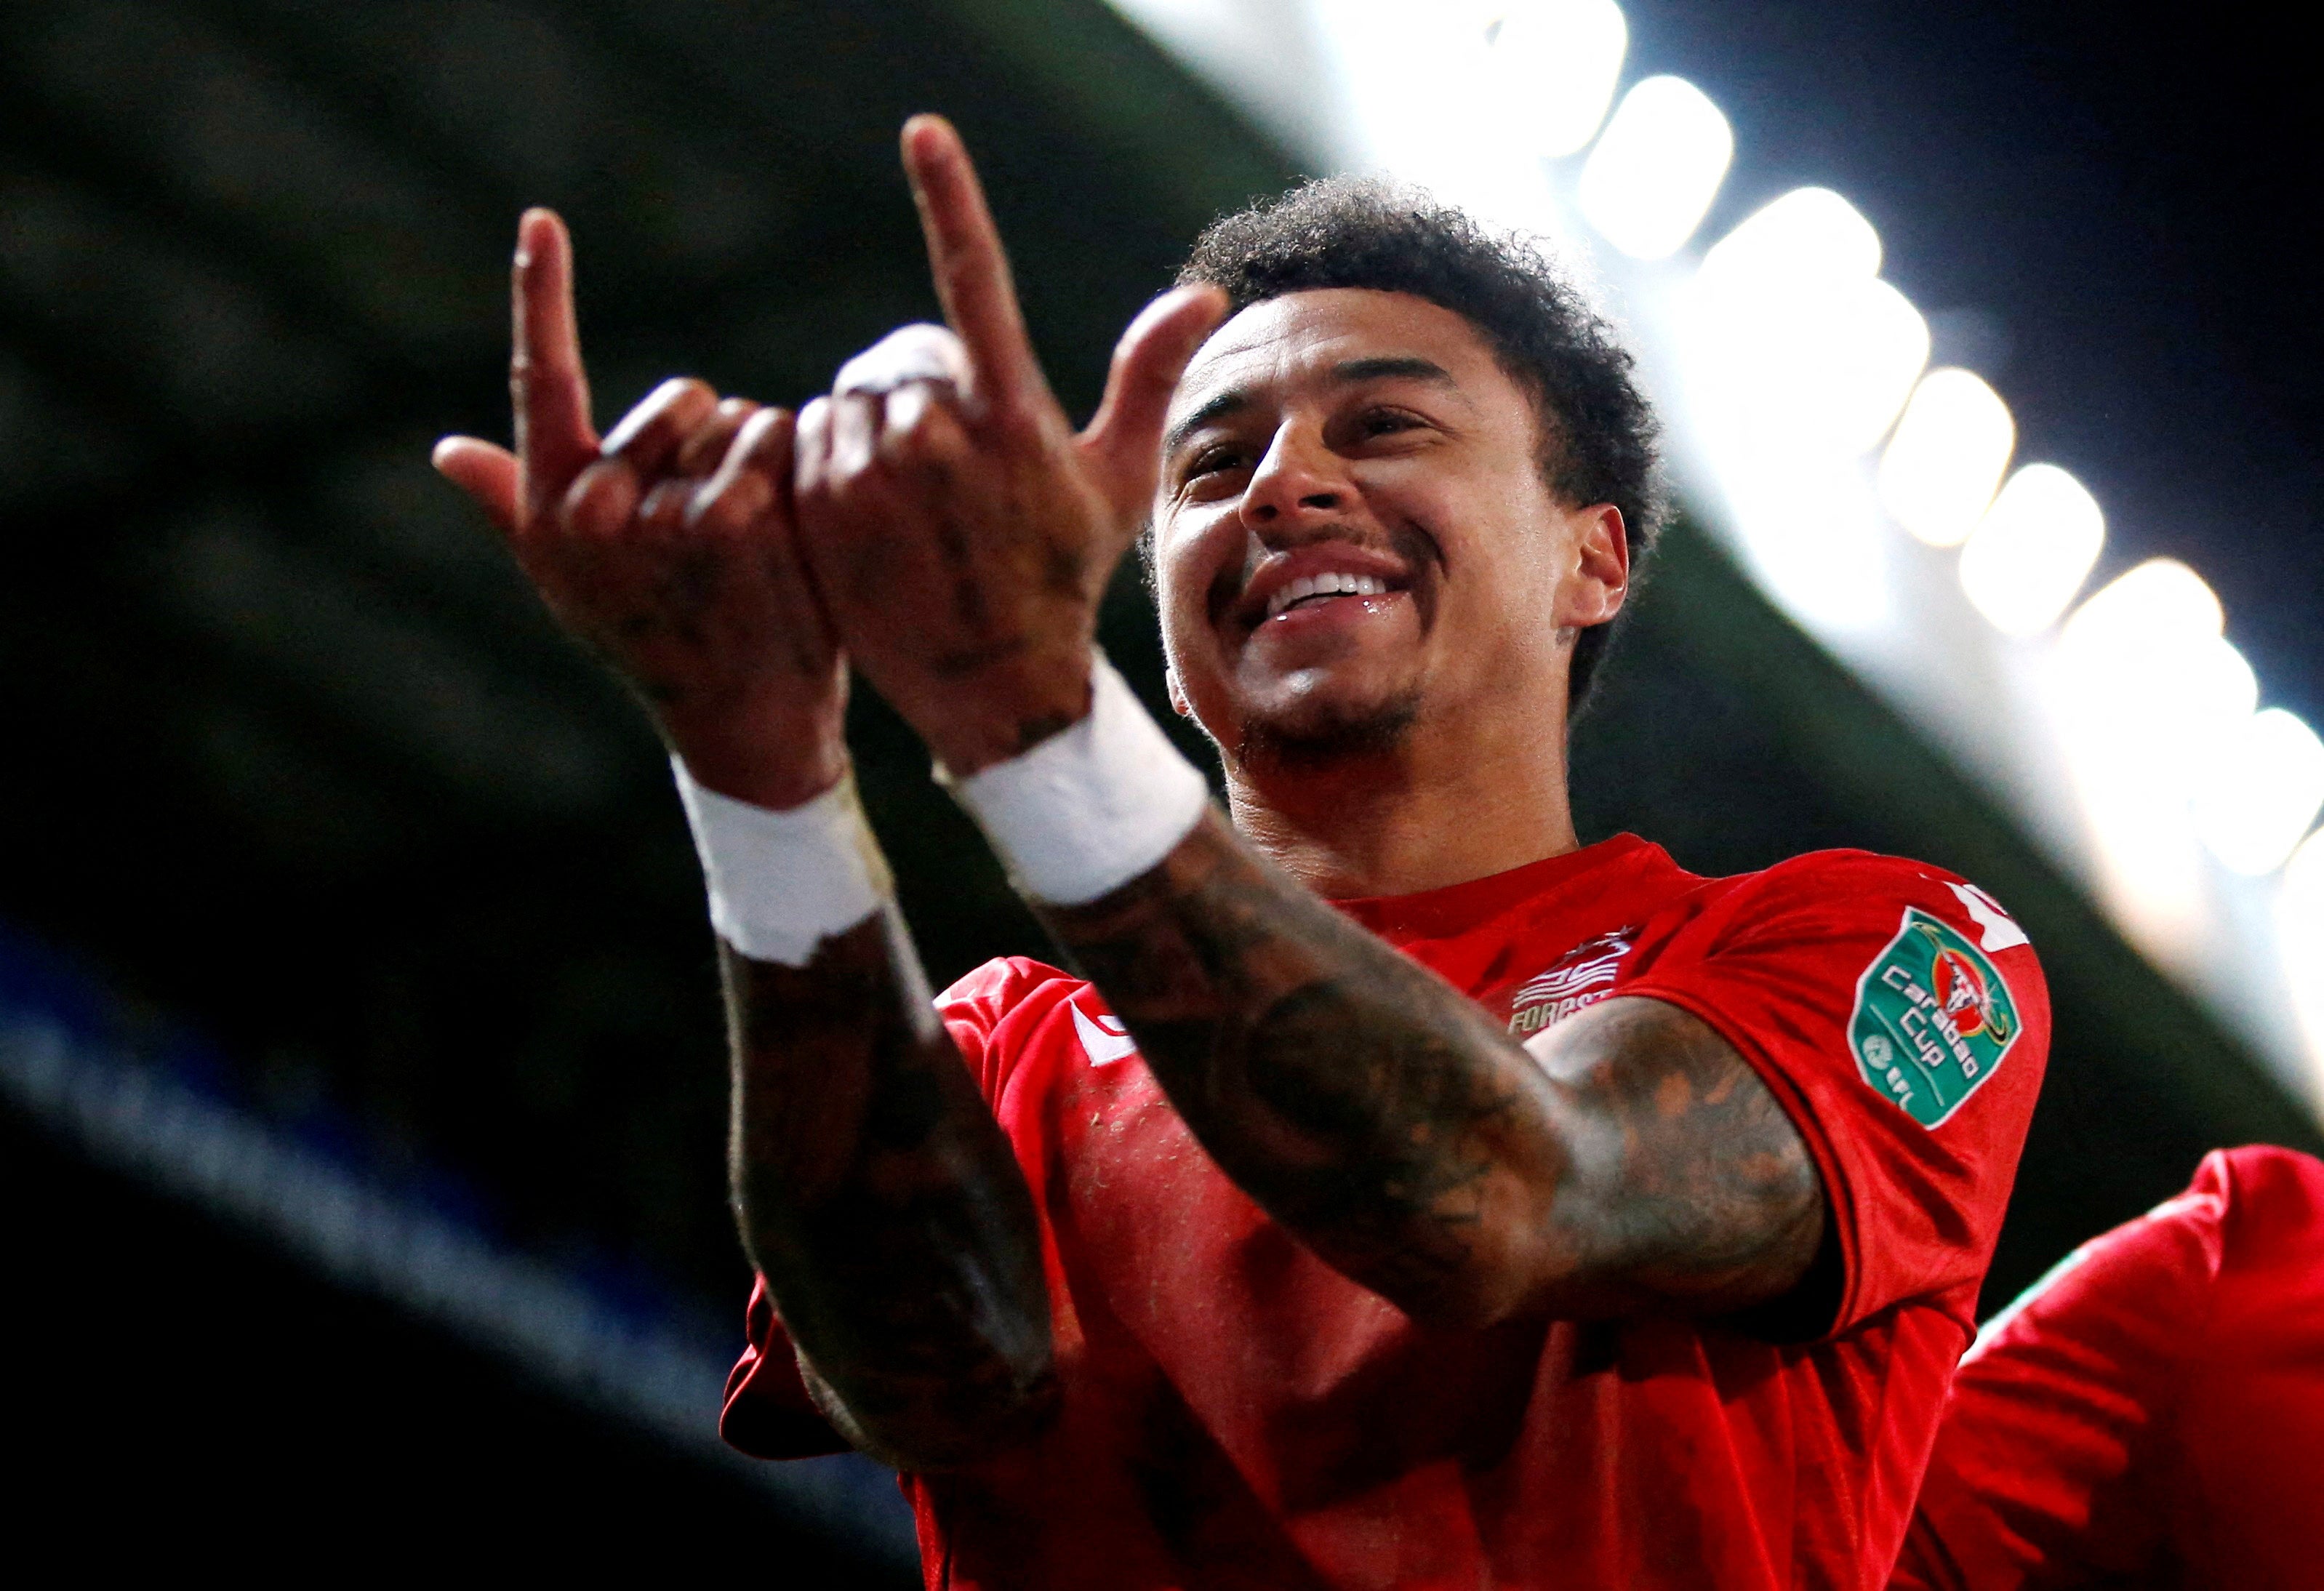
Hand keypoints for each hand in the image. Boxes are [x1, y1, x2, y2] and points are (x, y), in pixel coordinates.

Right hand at [432, 209, 845, 808]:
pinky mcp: (730, 516)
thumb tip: (444, 449)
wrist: (742, 726)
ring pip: (732, 419)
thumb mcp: (575, 584)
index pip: (538, 379)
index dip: (537, 291)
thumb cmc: (663, 646)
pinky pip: (770, 438)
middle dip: (709, 443)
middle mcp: (591, 507)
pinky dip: (790, 469)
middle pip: (678, 397)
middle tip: (713, 531)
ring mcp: (659, 511)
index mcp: (552, 507)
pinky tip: (786, 530)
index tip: (539, 219)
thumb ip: (514, 503)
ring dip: (754, 463)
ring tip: (750, 545)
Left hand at [790, 116, 1224, 776]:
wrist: (994, 685)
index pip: (977, 282)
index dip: (953, 197)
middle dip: (913, 394)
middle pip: (897, 360)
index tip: (926, 130)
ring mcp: (872, 477)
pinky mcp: (819, 509)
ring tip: (909, 498)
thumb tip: (1205, 293)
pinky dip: (825, 462)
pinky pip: (802, 439)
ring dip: (868, 430)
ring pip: (846, 399)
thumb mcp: (1114, 481)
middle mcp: (938, 440)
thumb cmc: (1063, 578)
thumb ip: (1145, 377)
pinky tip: (867, 514)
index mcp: (1012, 418)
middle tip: (944, 468)